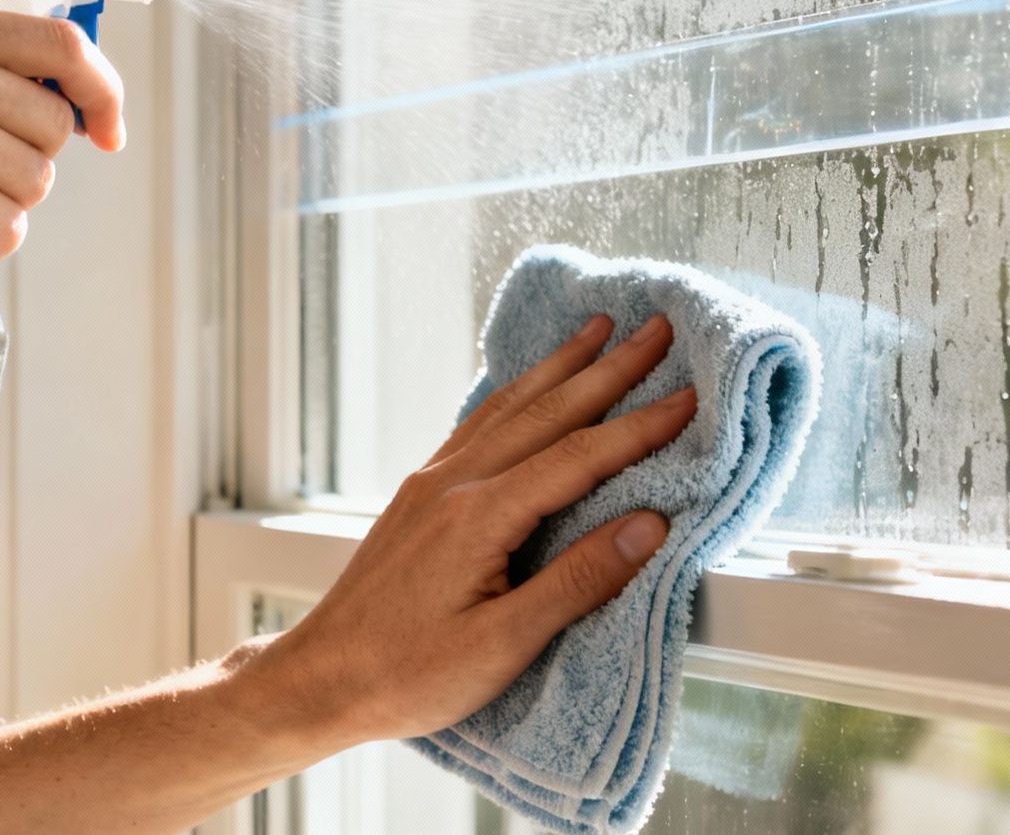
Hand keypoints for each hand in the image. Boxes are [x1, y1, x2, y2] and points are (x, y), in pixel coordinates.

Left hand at [244, 314, 694, 746]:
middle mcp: (453, 484)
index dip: (639, 427)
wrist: (320, 680)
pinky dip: (513, 394)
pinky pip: (476, 425)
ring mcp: (431, 484)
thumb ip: (577, 581)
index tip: (689, 396)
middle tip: (656, 329)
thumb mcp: (502, 645)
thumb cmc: (407, 676)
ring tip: (597, 331)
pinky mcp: (418, 497)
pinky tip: (523, 386)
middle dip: (607, 369)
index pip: (578, 458)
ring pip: (507, 408)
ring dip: (559, 367)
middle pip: (546, 412)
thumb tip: (648, 527)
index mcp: (479, 517)